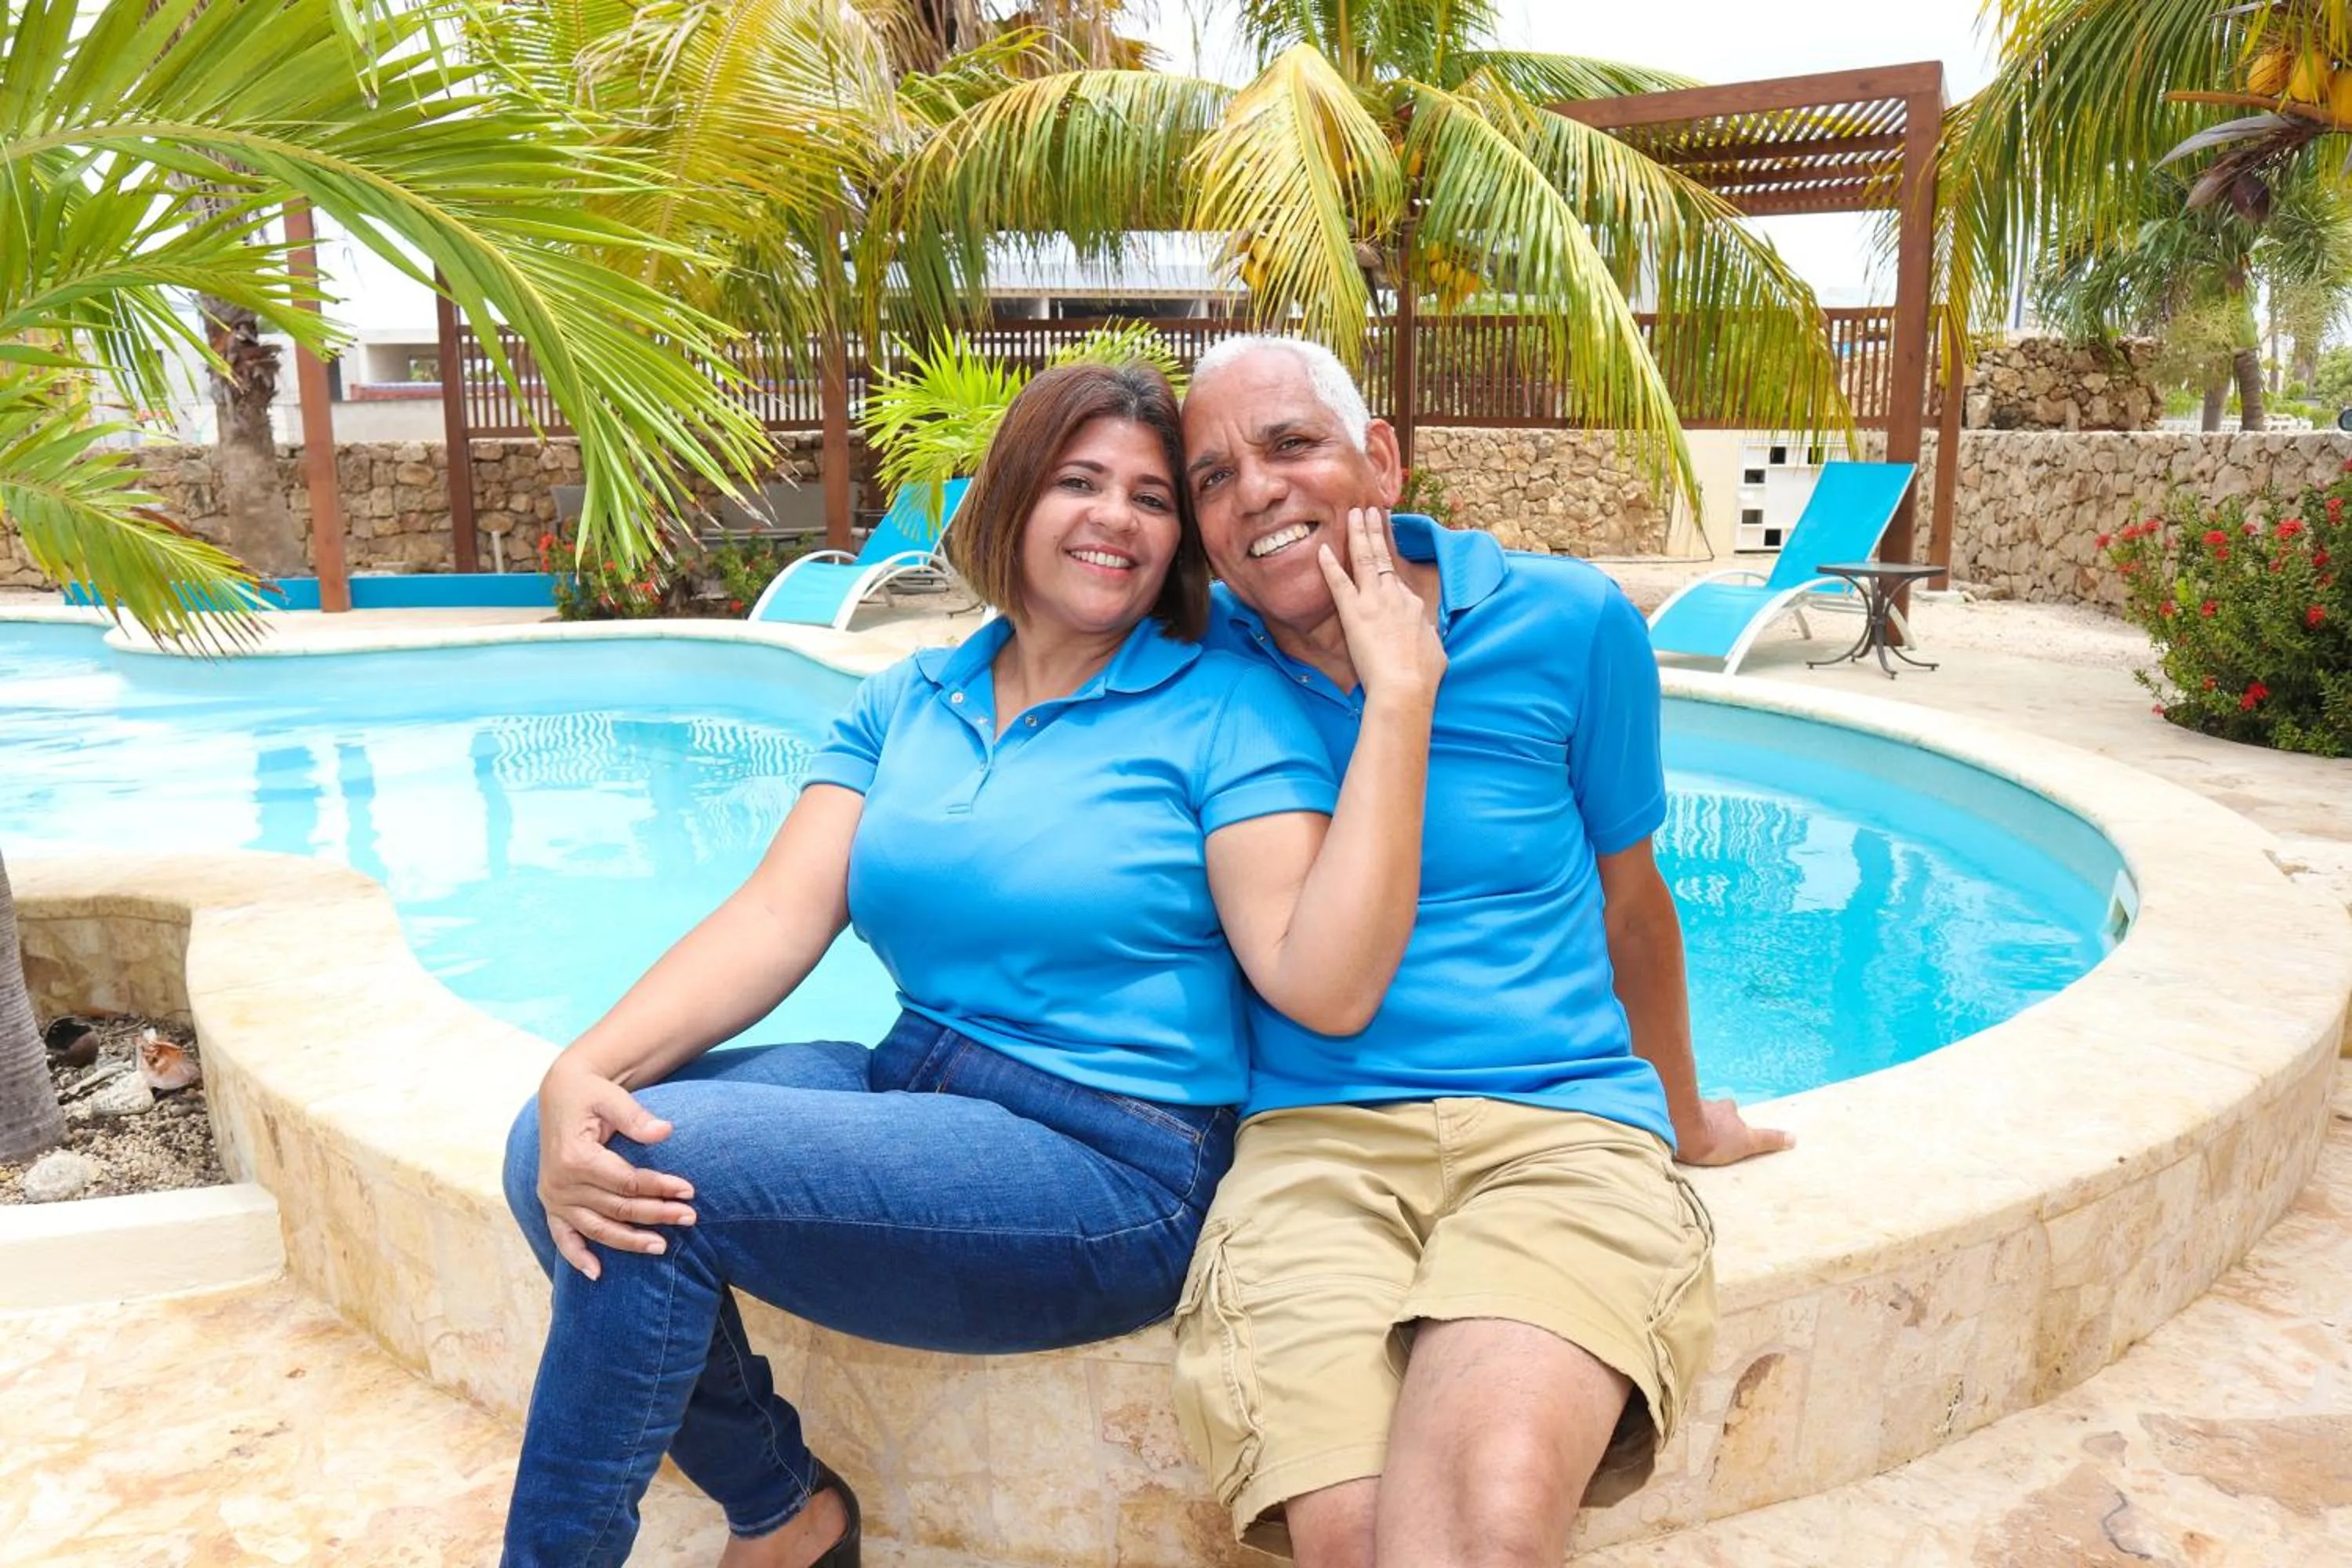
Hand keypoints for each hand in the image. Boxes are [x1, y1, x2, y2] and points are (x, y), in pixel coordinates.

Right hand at [535, 1056, 696, 1278]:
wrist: (561, 1091)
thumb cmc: (590, 1093)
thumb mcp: (611, 1096)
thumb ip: (635, 1116)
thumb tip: (665, 1131)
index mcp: (574, 1158)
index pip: (626, 1182)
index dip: (659, 1187)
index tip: (689, 1189)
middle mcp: (560, 1184)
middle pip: (617, 1208)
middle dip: (656, 1214)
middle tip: (690, 1217)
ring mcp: (554, 1198)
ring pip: (597, 1228)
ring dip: (629, 1241)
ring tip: (662, 1246)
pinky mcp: (551, 1204)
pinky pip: (562, 1237)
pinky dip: (577, 1256)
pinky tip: (597, 1273)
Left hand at [1317, 506, 1445, 707]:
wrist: (1405, 686)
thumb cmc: (1422, 676)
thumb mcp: (1435, 651)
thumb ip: (1428, 637)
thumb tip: (1429, 636)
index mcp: (1414, 605)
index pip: (1398, 579)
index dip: (1391, 559)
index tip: (1386, 543)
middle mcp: (1395, 596)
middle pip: (1384, 556)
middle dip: (1376, 531)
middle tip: (1370, 510)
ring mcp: (1374, 601)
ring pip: (1366, 558)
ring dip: (1358, 534)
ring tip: (1354, 513)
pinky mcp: (1354, 612)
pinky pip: (1339, 583)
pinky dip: (1329, 565)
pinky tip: (1321, 550)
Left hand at [1673, 1096, 1794, 1166]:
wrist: (1680, 1131)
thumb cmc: (1714, 1138)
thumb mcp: (1747, 1141)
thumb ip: (1769, 1139)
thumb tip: (1793, 1138)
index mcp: (1727, 1109)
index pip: (1731, 1109)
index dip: (1730, 1117)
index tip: (1727, 1128)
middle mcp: (1708, 1103)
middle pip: (1710, 1109)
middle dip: (1708, 1118)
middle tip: (1705, 1132)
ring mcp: (1686, 1106)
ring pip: (1689, 1111)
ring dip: (1689, 1121)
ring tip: (1686, 1135)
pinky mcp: (1667, 1112)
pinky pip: (1671, 1116)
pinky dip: (1672, 1123)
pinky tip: (1669, 1133)